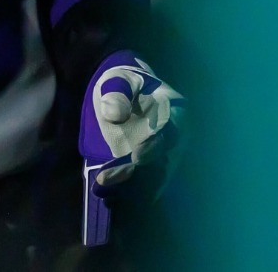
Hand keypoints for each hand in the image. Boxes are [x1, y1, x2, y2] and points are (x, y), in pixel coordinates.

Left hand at [79, 52, 184, 244]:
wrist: (127, 95)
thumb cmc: (126, 83)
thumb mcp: (120, 79)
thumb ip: (118, 92)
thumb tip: (115, 112)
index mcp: (176, 112)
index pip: (172, 133)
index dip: (156, 146)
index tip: (137, 157)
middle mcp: (176, 139)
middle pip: (161, 162)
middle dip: (135, 174)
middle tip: (105, 180)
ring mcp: (166, 157)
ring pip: (153, 179)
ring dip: (129, 189)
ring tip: (101, 191)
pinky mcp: (153, 170)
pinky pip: (145, 185)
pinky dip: (128, 193)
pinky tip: (107, 197)